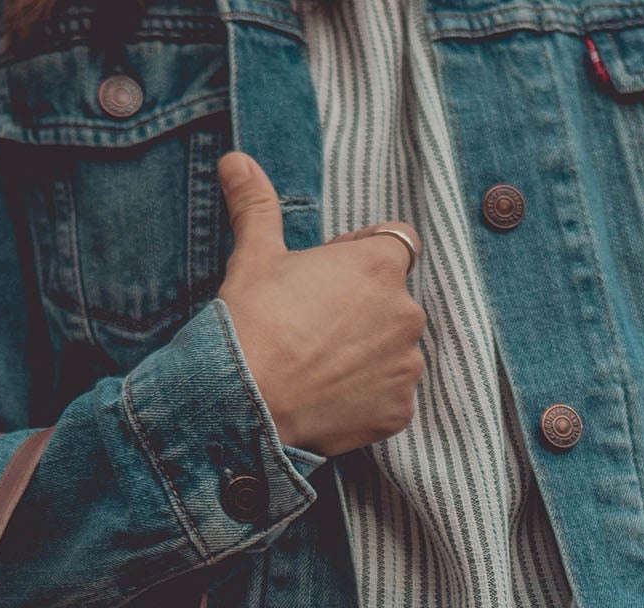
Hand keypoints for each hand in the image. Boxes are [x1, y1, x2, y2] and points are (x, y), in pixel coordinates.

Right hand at [215, 150, 423, 455]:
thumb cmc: (251, 322)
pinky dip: (367, 397)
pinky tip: (328, 396)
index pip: (396, 243)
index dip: (362, 255)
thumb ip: (257, 204)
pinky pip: (390, 396)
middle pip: (393, 301)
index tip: (326, 276)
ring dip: (367, 354)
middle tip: (311, 326)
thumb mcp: (254, 256)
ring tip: (317, 365)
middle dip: (362, 309)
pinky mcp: (399, 412)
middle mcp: (407, 313)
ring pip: (393, 350)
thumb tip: (236, 160)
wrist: (243, 402)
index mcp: (381, 265)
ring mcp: (406, 366)